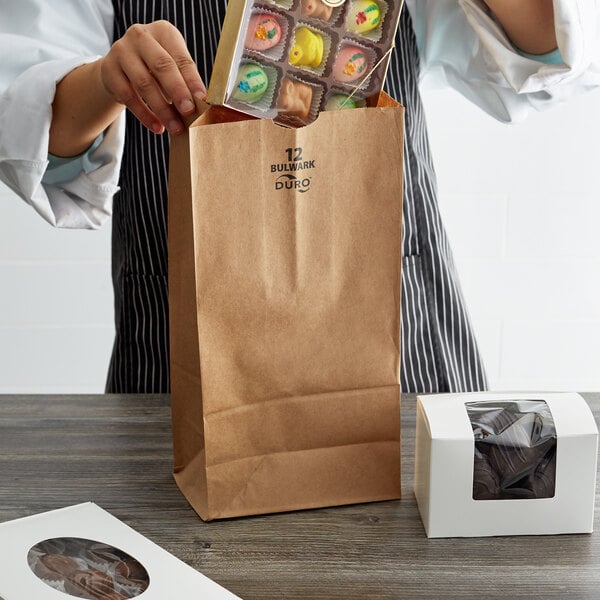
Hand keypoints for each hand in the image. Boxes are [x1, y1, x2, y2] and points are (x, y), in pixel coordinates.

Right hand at [99, 20, 206, 134]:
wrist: (121, 68)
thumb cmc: (156, 69)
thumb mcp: (173, 67)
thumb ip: (186, 81)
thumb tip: (204, 105)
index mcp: (163, 32)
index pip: (181, 57)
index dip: (192, 80)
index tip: (202, 99)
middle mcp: (141, 36)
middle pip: (162, 66)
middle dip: (177, 91)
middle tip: (189, 112)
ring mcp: (121, 50)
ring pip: (144, 83)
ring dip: (162, 109)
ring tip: (176, 127)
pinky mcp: (109, 69)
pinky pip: (128, 96)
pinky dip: (145, 115)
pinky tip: (157, 127)